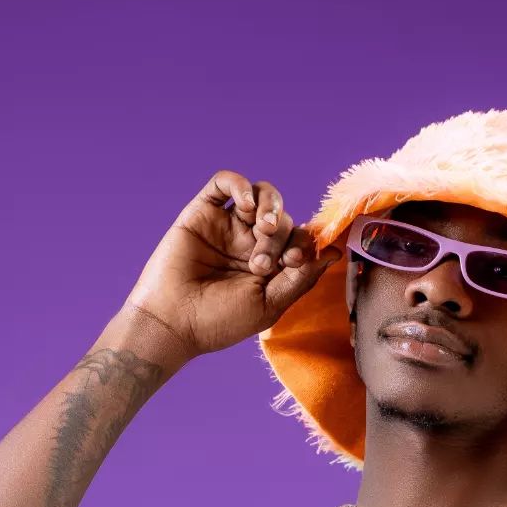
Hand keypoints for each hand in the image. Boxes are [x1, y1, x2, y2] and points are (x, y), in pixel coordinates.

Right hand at [123, 170, 340, 358]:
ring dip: (270, 206)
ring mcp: (227, 227)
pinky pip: (224, 183)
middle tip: (261, 263)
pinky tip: (244, 203)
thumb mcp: (270, 304)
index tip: (293, 261)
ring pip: (261, 196)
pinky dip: (240, 185)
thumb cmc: (219, 321)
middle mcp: (250, 244)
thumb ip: (301, 277)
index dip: (304, 243)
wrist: (172, 323)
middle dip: (281, 237)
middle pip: (284, 219)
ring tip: (263, 227)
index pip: (300, 239)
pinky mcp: (202, 214)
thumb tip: (333, 252)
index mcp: (270, 267)